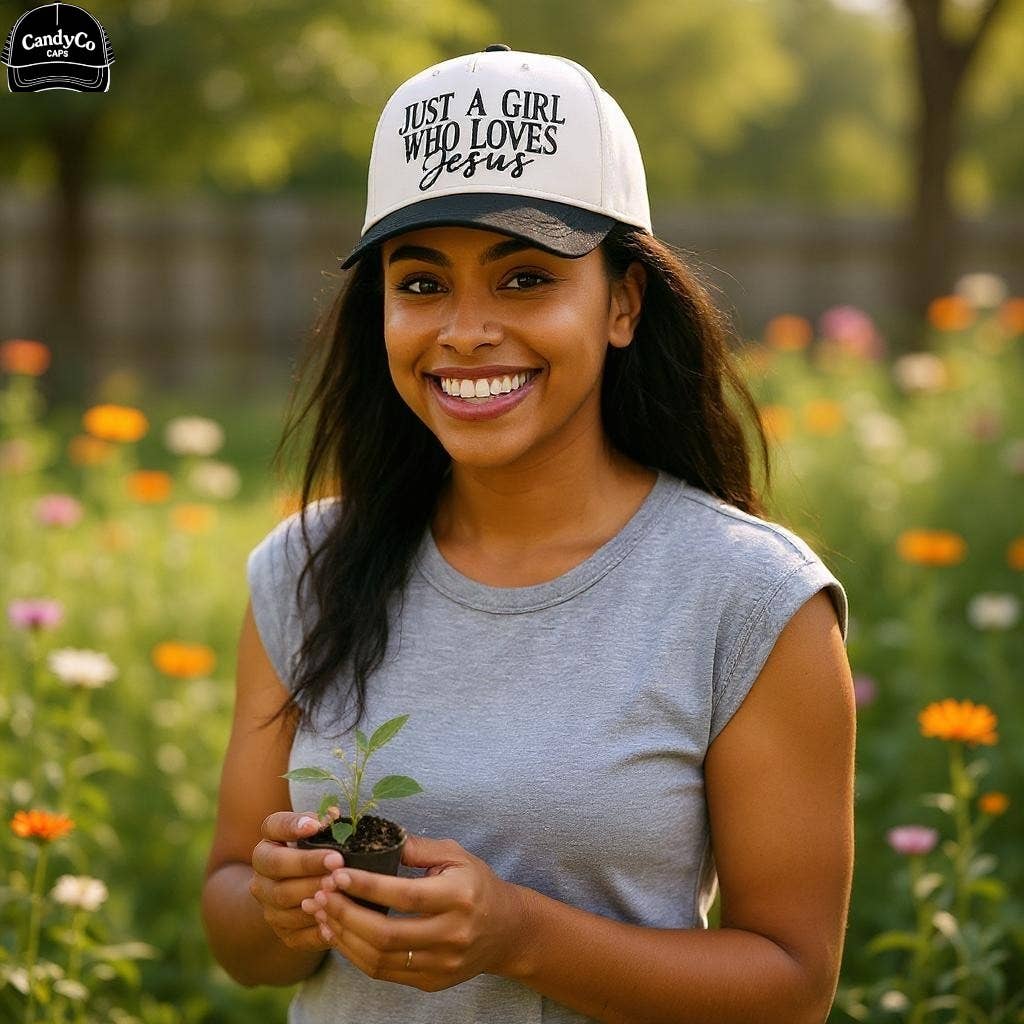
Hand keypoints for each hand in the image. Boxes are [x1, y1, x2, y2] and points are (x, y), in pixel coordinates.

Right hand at [249, 809, 344, 952]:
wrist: (293, 898)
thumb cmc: (315, 858)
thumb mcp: (315, 836)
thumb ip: (322, 823)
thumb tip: (334, 815)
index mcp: (268, 845)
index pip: (274, 828)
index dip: (293, 826)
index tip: (316, 825)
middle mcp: (261, 876)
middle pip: (278, 868)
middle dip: (309, 864)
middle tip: (337, 861)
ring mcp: (269, 906)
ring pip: (285, 902)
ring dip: (313, 895)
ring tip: (338, 889)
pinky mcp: (283, 933)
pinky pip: (296, 934)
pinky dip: (316, 929)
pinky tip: (336, 922)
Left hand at [303, 834, 525, 991]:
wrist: (507, 930)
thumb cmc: (476, 884)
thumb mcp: (455, 856)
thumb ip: (417, 848)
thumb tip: (376, 838)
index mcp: (459, 897)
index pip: (405, 895)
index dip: (367, 886)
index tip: (336, 873)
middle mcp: (452, 935)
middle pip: (386, 933)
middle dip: (346, 914)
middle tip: (319, 894)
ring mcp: (442, 964)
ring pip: (380, 958)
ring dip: (344, 936)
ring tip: (321, 913)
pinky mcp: (432, 982)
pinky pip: (384, 973)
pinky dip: (356, 954)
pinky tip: (340, 933)